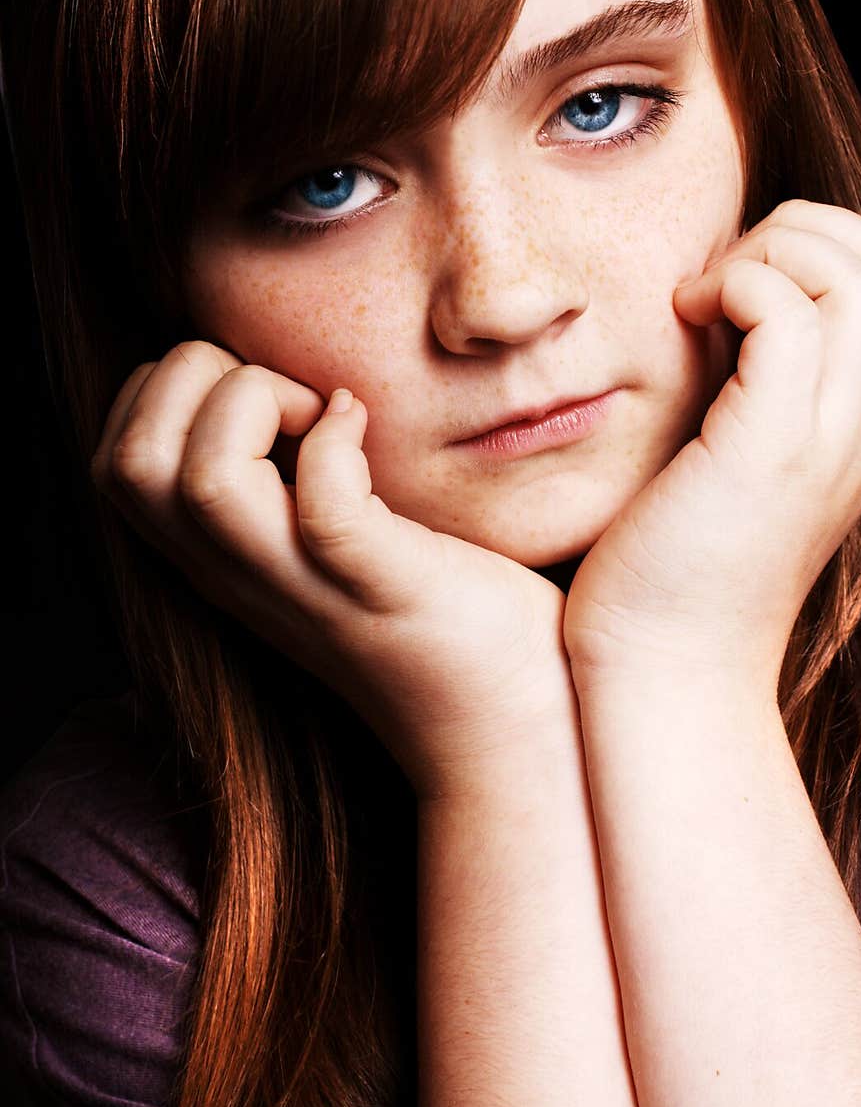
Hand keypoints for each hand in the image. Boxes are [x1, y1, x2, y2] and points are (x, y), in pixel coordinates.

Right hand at [91, 342, 575, 799]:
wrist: (500, 726)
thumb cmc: (431, 610)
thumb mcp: (322, 543)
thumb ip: (280, 481)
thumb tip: (281, 382)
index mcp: (218, 560)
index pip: (115, 462)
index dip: (162, 393)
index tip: (250, 394)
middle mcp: (241, 576)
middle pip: (129, 462)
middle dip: (190, 380)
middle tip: (284, 395)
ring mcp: (306, 586)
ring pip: (201, 480)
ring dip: (252, 403)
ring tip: (318, 410)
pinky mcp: (381, 588)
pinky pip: (323, 508)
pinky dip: (337, 440)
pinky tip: (364, 424)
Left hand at [563, 200, 860, 689]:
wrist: (665, 667)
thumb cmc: (680, 564)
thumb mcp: (737, 458)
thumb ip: (755, 384)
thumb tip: (726, 298)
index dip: (816, 250)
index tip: (735, 289)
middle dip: (794, 236)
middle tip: (716, 286)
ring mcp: (832, 438)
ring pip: (852, 275)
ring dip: (767, 256)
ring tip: (702, 303)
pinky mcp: (772, 449)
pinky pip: (788, 315)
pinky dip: (737, 287)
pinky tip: (688, 317)